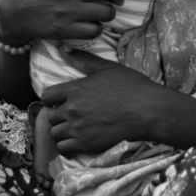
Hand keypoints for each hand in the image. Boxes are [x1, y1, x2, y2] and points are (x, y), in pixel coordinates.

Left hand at [40, 59, 162, 153]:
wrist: (148, 111)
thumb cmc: (131, 87)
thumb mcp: (108, 68)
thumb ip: (83, 59)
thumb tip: (62, 47)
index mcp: (75, 89)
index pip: (46, 96)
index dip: (52, 99)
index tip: (61, 101)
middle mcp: (72, 109)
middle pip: (50, 116)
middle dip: (58, 115)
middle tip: (72, 115)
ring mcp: (78, 128)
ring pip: (55, 133)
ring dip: (62, 131)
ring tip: (75, 128)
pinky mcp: (85, 144)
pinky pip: (63, 148)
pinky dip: (67, 145)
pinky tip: (78, 140)